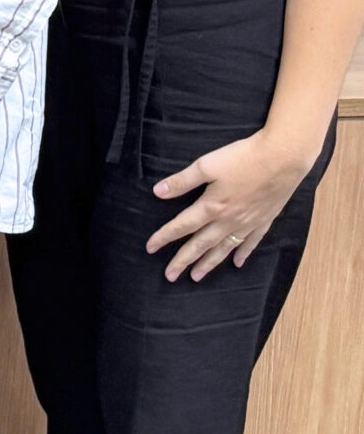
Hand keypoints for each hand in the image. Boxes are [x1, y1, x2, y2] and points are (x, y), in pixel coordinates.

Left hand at [149, 129, 319, 280]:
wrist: (283, 157)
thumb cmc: (244, 158)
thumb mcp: (206, 165)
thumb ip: (182, 181)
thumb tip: (158, 192)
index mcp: (212, 206)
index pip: (182, 226)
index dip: (164, 237)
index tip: (150, 248)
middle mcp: (229, 220)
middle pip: (201, 244)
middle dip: (183, 260)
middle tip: (170, 276)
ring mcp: (249, 222)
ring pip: (224, 248)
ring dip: (209, 263)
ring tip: (196, 276)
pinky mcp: (265, 219)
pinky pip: (251, 242)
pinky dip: (243, 253)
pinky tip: (237, 263)